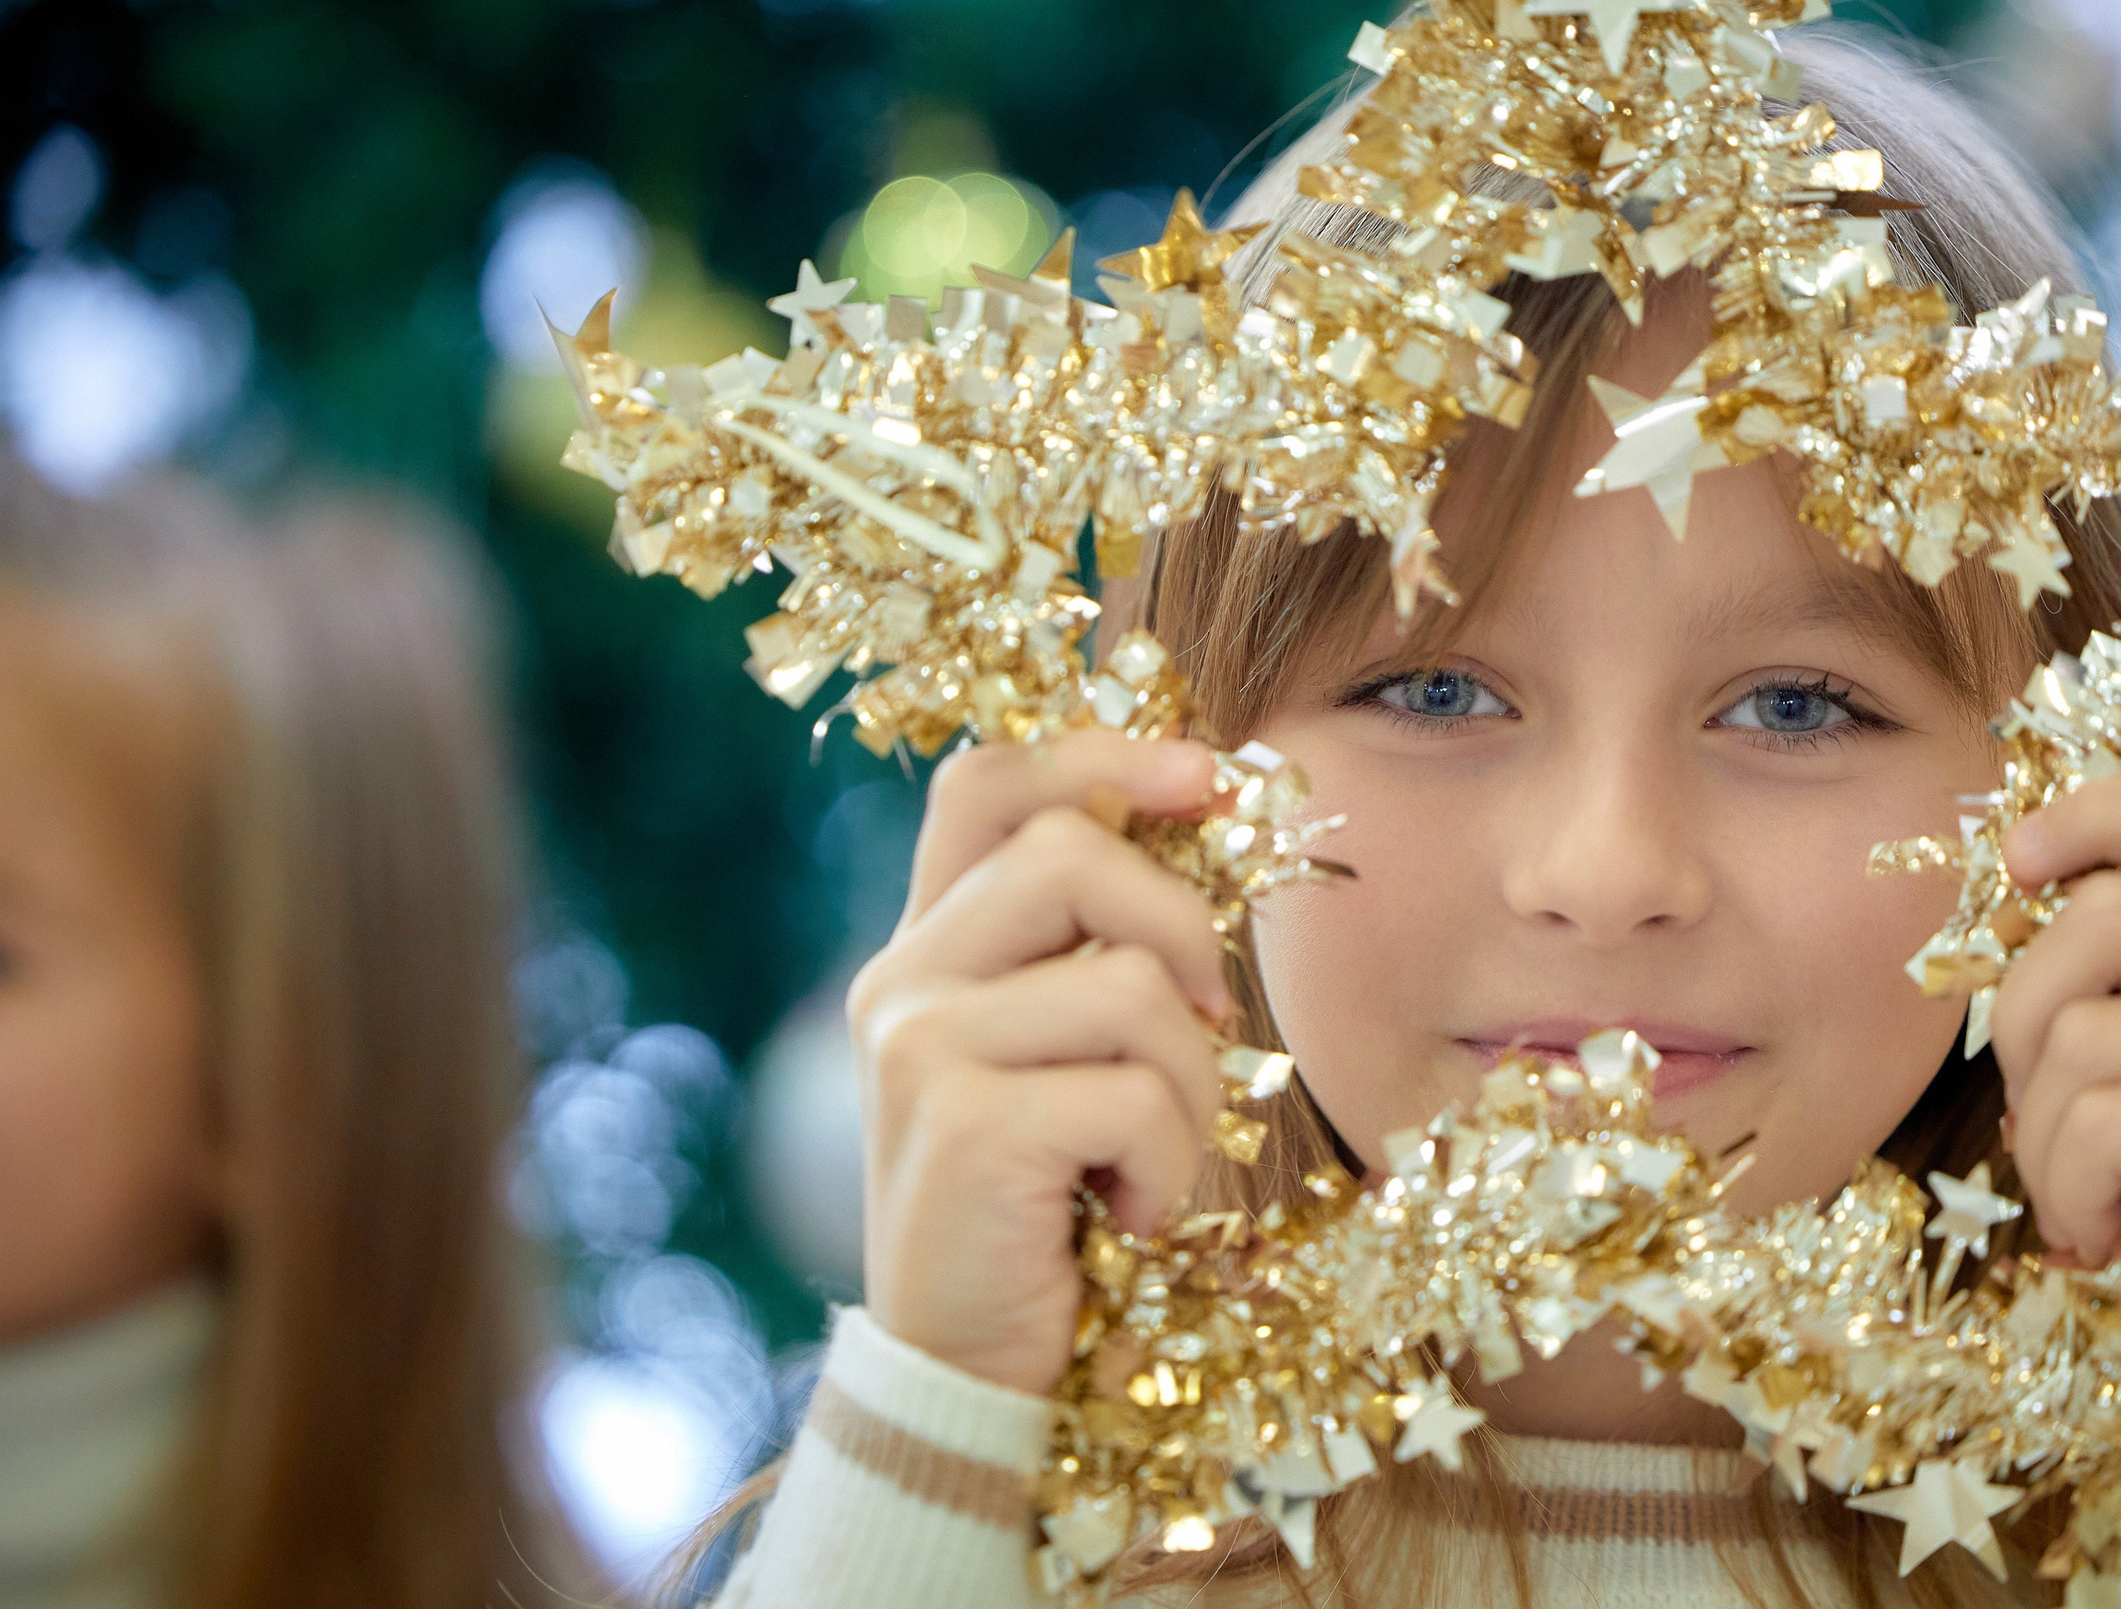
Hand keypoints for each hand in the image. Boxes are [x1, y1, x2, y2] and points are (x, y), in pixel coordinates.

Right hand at [847, 731, 1228, 1394]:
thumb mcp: (1057, 1061)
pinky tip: (1130, 1217)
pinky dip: (1171, 1163)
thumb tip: (1201, 819)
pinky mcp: (966, 1124)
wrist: (965, 1373)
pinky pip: (1138, 1093)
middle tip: (1212, 1025)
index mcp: (925, 949)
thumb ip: (1088, 954)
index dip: (1098, 753)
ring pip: (1131, 984)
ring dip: (1191, 1084)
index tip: (1203, 775)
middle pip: (1072, 852)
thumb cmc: (1042, 1211)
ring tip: (1155, 1159)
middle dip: (1183, 930)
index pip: (985, 784)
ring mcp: (922, 1048)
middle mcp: (902, 980)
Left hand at [1995, 773, 2120, 1365]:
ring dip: (2046, 1135)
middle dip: (2024, 1023)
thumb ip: (2105, 978)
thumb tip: (2002, 887)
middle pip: (2100, 914)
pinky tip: (2113, 1233)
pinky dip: (2070, 1190)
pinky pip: (2099, 1119)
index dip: (2094, 810)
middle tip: (2047, 1118)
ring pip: (2082, 1029)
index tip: (2016, 866)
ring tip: (2094, 1193)